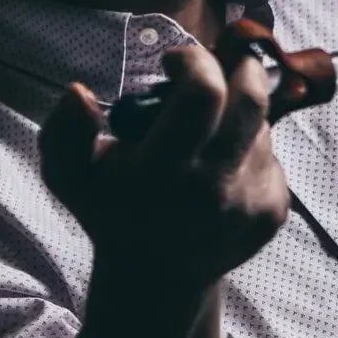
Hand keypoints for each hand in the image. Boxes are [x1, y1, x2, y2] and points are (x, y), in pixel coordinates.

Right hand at [41, 45, 290, 294]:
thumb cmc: (111, 212)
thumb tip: (77, 91)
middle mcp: (212, 188)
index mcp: (161, 174)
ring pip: (261, 128)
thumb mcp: (69, 177)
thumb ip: (64, 132)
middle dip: (242, 67)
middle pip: (251, 101)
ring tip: (208, 133)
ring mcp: (249, 201)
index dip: (194, 61)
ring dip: (240, 115)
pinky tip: (221, 167)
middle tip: (225, 63)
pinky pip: (271, 158)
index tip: (175, 61)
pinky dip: (250, 149)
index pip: (201, 95)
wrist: (158, 277)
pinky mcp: (273, 211)